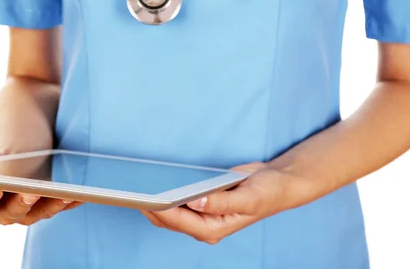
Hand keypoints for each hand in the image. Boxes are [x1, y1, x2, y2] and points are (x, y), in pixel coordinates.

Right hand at [0, 149, 82, 225]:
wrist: (32, 128)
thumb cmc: (6, 141)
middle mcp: (4, 209)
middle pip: (11, 213)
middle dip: (20, 202)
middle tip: (30, 190)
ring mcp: (31, 208)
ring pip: (39, 213)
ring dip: (51, 204)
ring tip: (63, 192)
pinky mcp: (53, 203)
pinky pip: (62, 205)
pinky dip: (71, 200)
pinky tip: (81, 190)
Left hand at [141, 162, 308, 243]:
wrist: (276, 183)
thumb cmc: (266, 193)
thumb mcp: (248, 198)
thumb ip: (221, 202)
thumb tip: (196, 202)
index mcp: (214, 229)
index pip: (179, 221)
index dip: (161, 210)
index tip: (145, 199)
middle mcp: (205, 225)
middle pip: (169, 219)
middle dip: (152, 207)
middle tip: (133, 190)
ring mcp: (202, 214)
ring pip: (171, 211)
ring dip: (156, 200)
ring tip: (137, 185)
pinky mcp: (202, 201)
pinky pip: (178, 199)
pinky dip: (167, 192)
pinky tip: (155, 181)